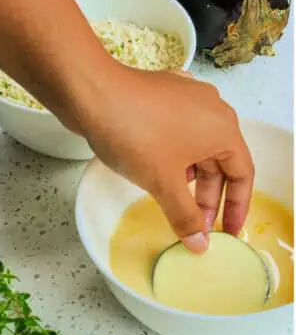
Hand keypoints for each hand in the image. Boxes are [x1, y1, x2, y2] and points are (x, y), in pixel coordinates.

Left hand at [74, 65, 254, 252]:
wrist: (91, 92)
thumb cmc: (133, 132)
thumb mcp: (162, 182)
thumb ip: (184, 215)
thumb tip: (200, 242)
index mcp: (224, 128)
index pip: (242, 174)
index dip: (236, 206)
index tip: (229, 230)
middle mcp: (211, 108)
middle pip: (219, 160)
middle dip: (208, 195)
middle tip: (195, 225)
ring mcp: (185, 97)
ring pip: (196, 145)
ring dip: (190, 176)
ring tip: (174, 200)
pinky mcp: (161, 94)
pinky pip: (177, 129)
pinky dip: (173, 154)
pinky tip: (158, 168)